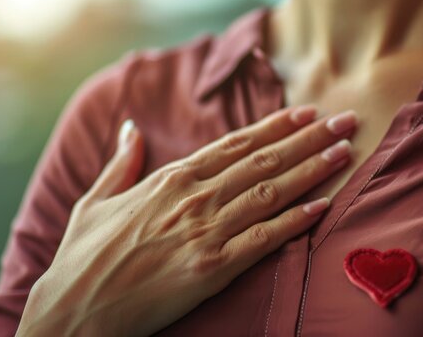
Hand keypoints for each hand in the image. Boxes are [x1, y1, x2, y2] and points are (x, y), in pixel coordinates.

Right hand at [16, 105, 357, 335]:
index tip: (306, 113)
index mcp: (170, 178)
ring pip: (270, 192)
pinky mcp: (213, 267)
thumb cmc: (83, 256)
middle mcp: (194, 198)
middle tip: (345, 121)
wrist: (77, 309)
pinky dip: (296, 221)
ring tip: (344, 152)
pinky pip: (264, 239)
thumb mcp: (95, 199)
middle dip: (308, 139)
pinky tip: (323, 206)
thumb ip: (121, 162)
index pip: (235, 144)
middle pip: (263, 161)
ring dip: (312, 170)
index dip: (275, 127)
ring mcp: (206, 232)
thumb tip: (129, 128)